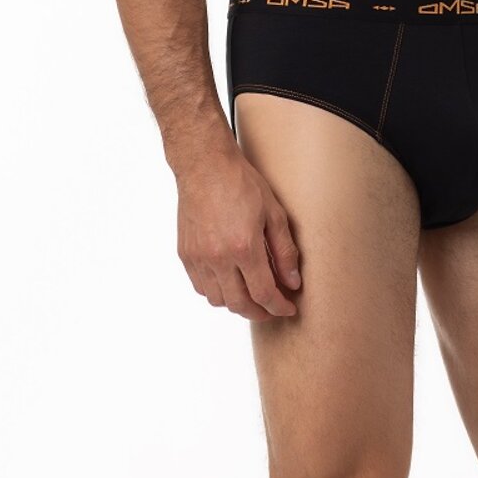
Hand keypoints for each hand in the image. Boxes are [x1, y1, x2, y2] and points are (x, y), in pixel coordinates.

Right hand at [173, 141, 302, 319]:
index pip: (264, 294)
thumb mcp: (273, 213)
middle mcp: (218, 258)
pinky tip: (229, 282)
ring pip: (218, 300)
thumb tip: (292, 282)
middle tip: (272, 308)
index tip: (288, 308)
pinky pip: (201, 287)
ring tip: (251, 294)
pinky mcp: (185, 254)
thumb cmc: (240, 183)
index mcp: (244, 247)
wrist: (204, 165)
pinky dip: (217, 292)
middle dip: (260, 312)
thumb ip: (284, 251)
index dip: (279, 307)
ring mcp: (198, 258)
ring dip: (237, 303)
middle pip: (240, 304)